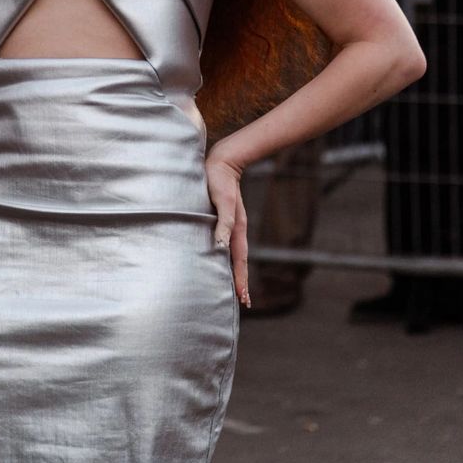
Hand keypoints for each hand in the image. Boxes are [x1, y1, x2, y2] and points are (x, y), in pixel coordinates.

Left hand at [205, 145, 249, 307]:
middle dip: (241, 281)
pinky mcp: (223, 218)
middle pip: (239, 261)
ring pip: (233, 253)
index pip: (239, 260)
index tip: (244, 299)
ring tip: (234, 286)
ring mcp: (230, 224)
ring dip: (234, 270)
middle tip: (244, 302)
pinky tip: (220, 258)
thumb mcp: (222, 201)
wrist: (221, 161)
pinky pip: (226, 242)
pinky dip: (226, 256)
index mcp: (236, 228)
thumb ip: (223, 222)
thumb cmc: (218, 179)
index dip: (240, 280)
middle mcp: (235, 229)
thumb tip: (220, 246)